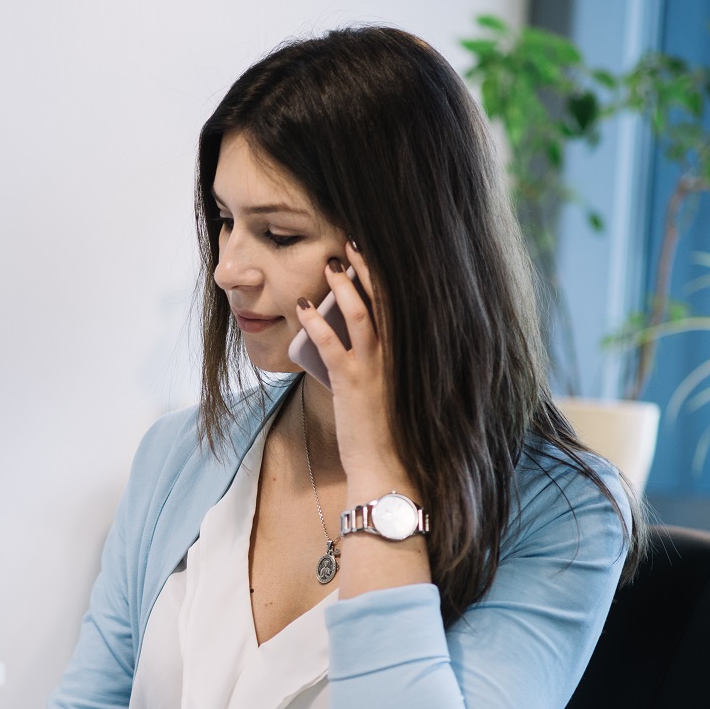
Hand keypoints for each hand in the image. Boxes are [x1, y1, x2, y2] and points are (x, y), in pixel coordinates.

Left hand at [296, 241, 406, 489]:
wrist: (388, 466)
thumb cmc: (384, 429)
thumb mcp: (387, 387)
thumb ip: (378, 360)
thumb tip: (350, 334)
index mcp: (407, 354)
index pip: (400, 304)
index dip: (384, 275)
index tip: (370, 251)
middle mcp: (397, 355)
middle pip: (385, 300)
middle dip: (368, 267)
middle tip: (350, 242)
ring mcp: (376, 368)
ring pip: (362, 315)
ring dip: (343, 287)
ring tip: (329, 265)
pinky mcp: (353, 384)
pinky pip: (332, 346)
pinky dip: (315, 323)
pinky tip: (301, 308)